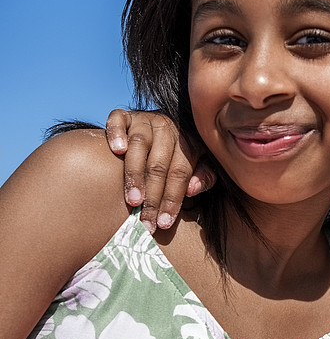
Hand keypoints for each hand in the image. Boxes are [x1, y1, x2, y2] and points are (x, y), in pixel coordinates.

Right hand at [105, 109, 214, 231]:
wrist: (167, 123)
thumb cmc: (182, 154)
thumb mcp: (202, 164)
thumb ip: (204, 177)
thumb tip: (192, 190)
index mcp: (188, 142)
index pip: (180, 174)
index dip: (172, 199)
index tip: (164, 223)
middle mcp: (167, 128)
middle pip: (159, 166)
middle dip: (153, 197)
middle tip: (146, 222)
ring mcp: (145, 120)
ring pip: (139, 146)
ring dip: (134, 174)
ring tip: (133, 200)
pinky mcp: (124, 115)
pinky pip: (117, 119)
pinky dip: (116, 133)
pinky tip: (117, 150)